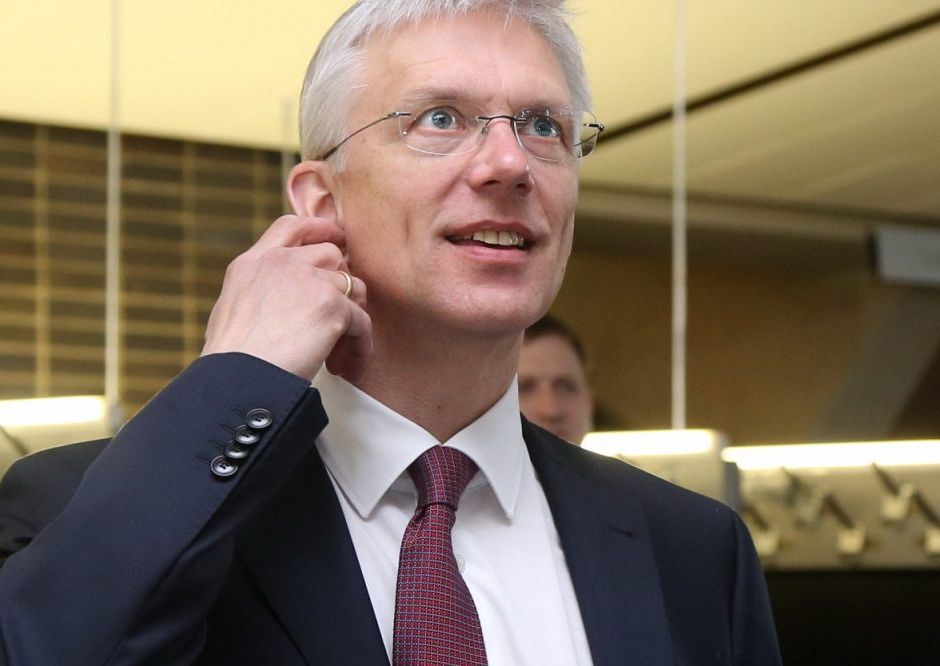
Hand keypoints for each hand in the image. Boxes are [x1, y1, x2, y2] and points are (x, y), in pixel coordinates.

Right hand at [201, 215, 371, 381]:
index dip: (319, 229)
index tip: (336, 238)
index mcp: (253, 263)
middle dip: (340, 283)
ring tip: (342, 348)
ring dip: (353, 317)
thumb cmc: (231, 361)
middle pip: (331, 254)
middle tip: (340, 316)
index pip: (292, 226)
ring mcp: (309, 280)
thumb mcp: (232, 311)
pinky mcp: (332, 305)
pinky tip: (348, 366)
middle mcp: (281, 263)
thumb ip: (258, 293)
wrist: (237, 380)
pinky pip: (362, 321)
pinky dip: (360, 345)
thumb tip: (279, 304)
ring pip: (353, 286)